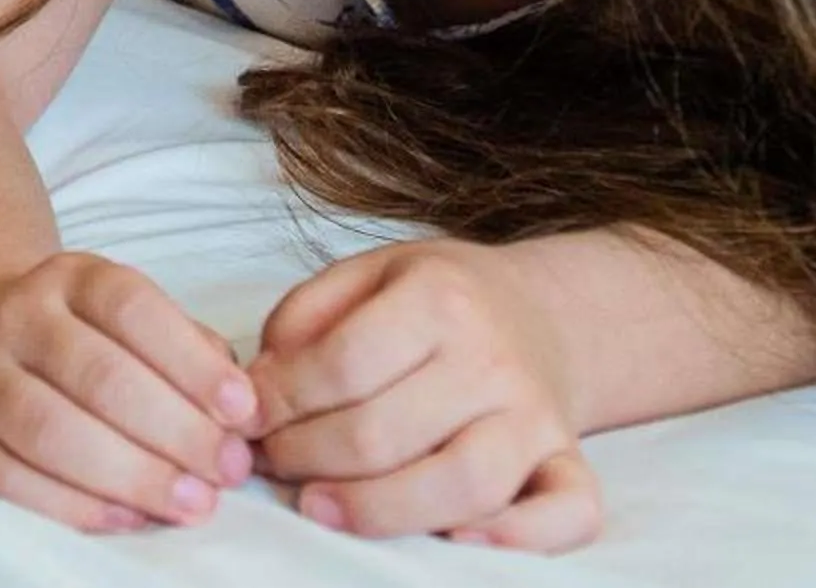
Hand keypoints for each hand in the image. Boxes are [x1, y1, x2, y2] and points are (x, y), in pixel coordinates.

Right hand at [0, 252, 260, 533]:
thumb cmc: (87, 340)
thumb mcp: (135, 319)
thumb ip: (190, 351)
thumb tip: (239, 411)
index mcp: (71, 278)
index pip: (131, 308)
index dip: (191, 362)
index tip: (242, 410)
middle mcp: (19, 319)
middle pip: (97, 375)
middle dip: (175, 430)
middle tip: (227, 471)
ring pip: (51, 430)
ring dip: (131, 474)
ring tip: (192, 502)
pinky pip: (12, 482)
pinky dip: (76, 507)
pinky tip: (130, 519)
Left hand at [246, 240, 603, 551]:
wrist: (541, 314)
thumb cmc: (439, 301)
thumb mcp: (368, 274)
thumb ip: (304, 317)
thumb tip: (259, 387)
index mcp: (440, 298)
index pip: (344, 364)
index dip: (281, 401)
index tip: (246, 418)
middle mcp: (493, 360)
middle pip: (386, 433)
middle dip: (307, 458)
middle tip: (271, 462)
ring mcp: (536, 418)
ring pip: (462, 485)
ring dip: (377, 509)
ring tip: (319, 507)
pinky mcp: (569, 464)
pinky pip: (564, 515)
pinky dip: (517, 540)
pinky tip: (454, 541)